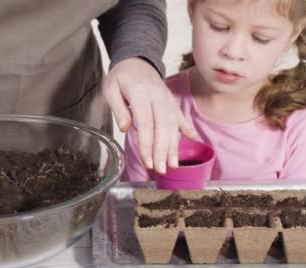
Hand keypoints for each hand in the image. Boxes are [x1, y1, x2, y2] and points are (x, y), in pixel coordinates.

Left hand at [103, 58, 198, 173]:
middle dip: (162, 151)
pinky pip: (180, 117)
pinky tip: (194, 141)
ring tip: (173, 164)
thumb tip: (125, 128)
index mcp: (140, 94)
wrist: (136, 60)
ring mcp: (166, 100)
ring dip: (174, 146)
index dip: (147, 144)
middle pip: (162, 127)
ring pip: (173, 125)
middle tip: (161, 169)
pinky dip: (187, 129)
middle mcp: (157, 97)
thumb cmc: (121, 77)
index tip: (147, 161)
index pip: (145, 123)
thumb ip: (118, 108)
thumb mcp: (111, 89)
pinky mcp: (171, 102)